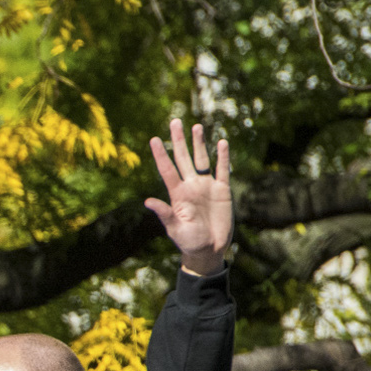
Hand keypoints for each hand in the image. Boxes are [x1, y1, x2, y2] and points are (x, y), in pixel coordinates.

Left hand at [145, 117, 231, 274]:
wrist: (209, 249)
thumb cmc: (189, 241)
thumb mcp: (174, 228)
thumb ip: (164, 213)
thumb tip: (147, 201)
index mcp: (177, 194)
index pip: (167, 170)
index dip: (160, 155)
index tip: (153, 139)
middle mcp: (190, 186)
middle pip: (183, 158)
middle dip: (179, 140)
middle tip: (175, 121)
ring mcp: (206, 186)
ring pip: (202, 159)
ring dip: (199, 144)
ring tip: (197, 126)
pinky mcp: (222, 190)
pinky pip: (222, 170)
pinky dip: (223, 156)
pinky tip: (222, 142)